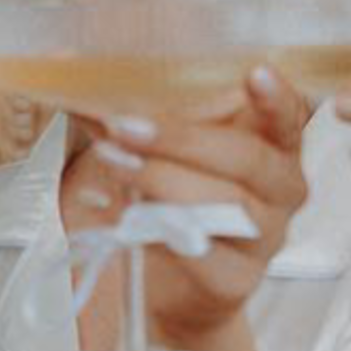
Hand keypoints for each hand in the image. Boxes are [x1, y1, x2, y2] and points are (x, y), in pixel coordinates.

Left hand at [96, 68, 309, 349]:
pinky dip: (160, 230)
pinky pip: (202, 250)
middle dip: (181, 138)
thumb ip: (125, 108)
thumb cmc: (168, 204)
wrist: (172, 286)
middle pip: (248, 157)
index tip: (256, 73)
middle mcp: (281, 189)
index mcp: (273, 145)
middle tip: (124, 126)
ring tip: (115, 163)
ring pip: (225, 204)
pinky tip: (128, 217)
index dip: (276, 97)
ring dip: (163, 180)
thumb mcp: (153, 149)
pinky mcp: (238, 279)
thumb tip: (62, 64)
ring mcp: (266, 237)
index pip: (288, 116)